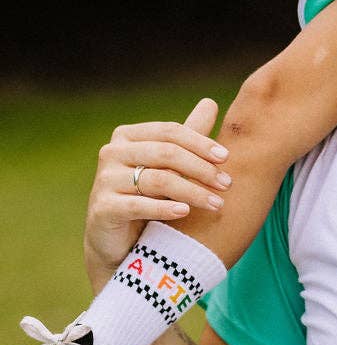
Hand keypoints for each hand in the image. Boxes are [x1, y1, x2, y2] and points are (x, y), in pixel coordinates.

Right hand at [84, 98, 229, 288]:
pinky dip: (164, 208)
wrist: (119, 242)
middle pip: (166, 153)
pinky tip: (185, 212)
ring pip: (157, 180)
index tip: (226, 157)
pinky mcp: (102, 208)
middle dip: (201, 168)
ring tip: (217, 203)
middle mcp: (112, 153)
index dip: (200, 143)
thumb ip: (188, 136)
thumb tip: (210, 102)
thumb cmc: (148, 197)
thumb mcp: (169, 166)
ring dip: (192, 191)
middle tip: (227, 184)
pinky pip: (138, 205)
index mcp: (128, 136)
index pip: (170, 132)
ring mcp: (104, 180)